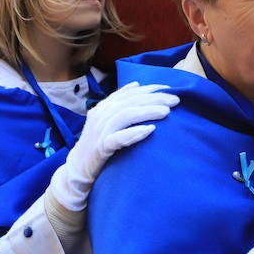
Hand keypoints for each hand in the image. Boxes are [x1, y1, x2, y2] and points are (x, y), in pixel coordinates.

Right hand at [48, 82, 178, 211]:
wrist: (78, 168)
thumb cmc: (97, 143)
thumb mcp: (107, 120)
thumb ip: (119, 104)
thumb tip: (136, 85)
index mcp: (104, 106)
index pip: (130, 93)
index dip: (150, 89)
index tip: (170, 88)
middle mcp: (101, 115)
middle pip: (131, 101)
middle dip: (154, 98)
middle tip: (175, 100)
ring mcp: (100, 131)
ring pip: (126, 115)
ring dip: (147, 111)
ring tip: (166, 111)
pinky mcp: (101, 147)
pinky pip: (119, 138)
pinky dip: (135, 132)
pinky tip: (150, 130)